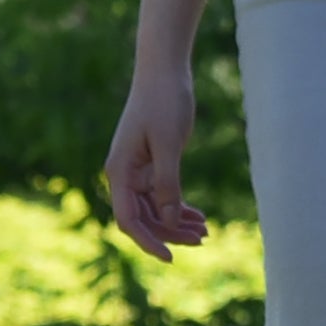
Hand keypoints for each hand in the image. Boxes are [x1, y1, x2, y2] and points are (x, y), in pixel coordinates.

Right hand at [104, 69, 208, 263]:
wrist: (164, 69)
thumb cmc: (164, 100)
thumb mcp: (169, 144)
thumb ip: (168, 184)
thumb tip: (170, 221)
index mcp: (120, 172)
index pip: (129, 220)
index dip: (148, 241)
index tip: (170, 257)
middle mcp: (124, 175)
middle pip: (144, 219)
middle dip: (171, 233)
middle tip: (202, 239)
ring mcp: (137, 171)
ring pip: (155, 210)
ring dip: (178, 223)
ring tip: (205, 231)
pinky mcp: (151, 165)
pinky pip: (163, 196)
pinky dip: (179, 208)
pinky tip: (199, 217)